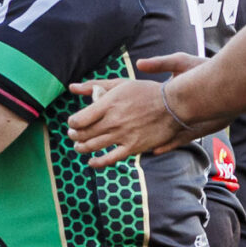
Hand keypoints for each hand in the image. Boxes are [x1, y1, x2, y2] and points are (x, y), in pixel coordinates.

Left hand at [64, 55, 209, 167]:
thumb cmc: (146, 92)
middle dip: (73, 135)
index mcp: (108, 103)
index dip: (72, 123)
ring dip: (81, 148)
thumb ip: (95, 86)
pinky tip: (91, 162)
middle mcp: (113, 121)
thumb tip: (72, 87)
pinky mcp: (133, 147)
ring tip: (78, 146)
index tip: (73, 122)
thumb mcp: (120, 84)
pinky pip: (110, 159)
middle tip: (72, 135)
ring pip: (93, 146)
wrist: (174, 104)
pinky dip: (97, 162)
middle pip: (83, 134)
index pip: (78, 119)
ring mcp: (122, 135)